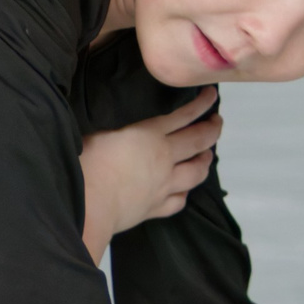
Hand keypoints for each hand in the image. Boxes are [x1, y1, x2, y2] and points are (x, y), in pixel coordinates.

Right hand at [81, 90, 219, 236]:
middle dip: (212, 130)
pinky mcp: (156, 208)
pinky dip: (184, 194)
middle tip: (217, 123)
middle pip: (198, 142)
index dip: (202, 104)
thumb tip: (116, 119)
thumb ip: (116, 126)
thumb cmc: (87, 163)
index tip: (213, 95)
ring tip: (207, 156)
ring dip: (205, 162)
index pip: (184, 116)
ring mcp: (164, 186)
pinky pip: (179, 201)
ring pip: (196, 173)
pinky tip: (183, 191)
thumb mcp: (98, 131)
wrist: (88, 206)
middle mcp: (164, 158)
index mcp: (150, 135)